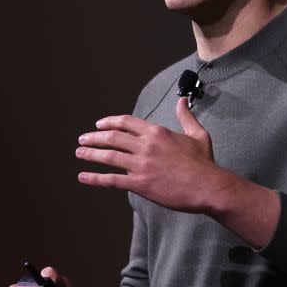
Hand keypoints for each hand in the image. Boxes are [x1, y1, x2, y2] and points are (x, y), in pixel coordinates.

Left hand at [76, 97, 229, 212]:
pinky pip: (112, 180)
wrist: (207, 186)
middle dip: (95, 137)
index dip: (110, 122)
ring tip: (79, 152)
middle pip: (113, 137)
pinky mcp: (139, 183)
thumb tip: (183, 100)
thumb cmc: (204, 162)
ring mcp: (141, 164)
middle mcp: (146, 145)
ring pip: (109, 156)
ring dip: (91, 153)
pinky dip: (95, 178)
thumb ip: (186, 116)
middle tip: (83, 139)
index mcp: (157, 132)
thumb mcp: (197, 134)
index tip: (99, 125)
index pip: (126, 122)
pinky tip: (83, 177)